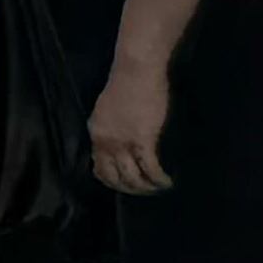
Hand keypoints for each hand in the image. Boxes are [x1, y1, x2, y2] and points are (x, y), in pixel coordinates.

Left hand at [88, 58, 171, 195]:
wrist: (136, 70)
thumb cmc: (126, 82)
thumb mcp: (107, 108)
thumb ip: (109, 126)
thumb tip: (118, 139)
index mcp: (96, 133)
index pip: (98, 166)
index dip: (111, 180)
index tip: (125, 186)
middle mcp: (105, 142)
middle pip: (114, 177)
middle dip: (130, 189)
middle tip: (145, 192)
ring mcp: (123, 143)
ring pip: (132, 177)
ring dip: (146, 187)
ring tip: (158, 188)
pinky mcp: (143, 140)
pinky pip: (149, 168)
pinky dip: (158, 179)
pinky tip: (167, 181)